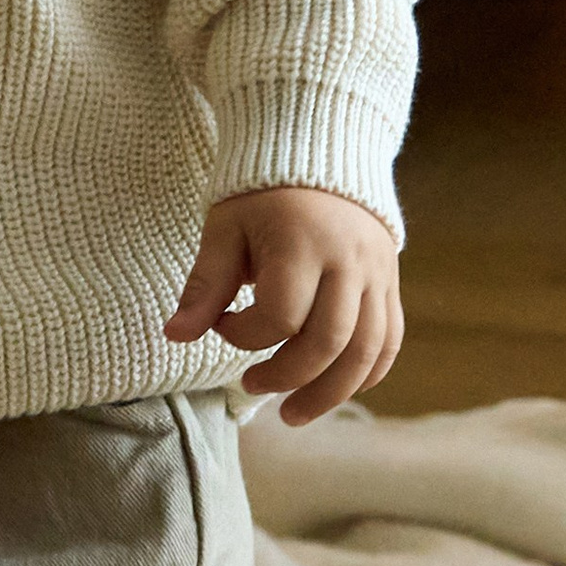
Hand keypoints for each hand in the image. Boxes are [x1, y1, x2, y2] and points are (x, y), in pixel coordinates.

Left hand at [164, 184, 402, 423]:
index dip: (244, 335)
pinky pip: (389, 339)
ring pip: (367, 351)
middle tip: (251, 385)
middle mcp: (349, 262)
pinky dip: (367, 372)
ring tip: (295, 414)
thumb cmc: (262, 194)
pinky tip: (338, 390)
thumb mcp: (225, 228)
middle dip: (287, 377)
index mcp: (303, 244)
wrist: (321, 151)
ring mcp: (377, 274)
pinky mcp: (390, 283)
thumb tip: (175, 335)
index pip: (280, 315)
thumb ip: (206, 284)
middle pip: (329, 342)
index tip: (221, 325)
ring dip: (332, 392)